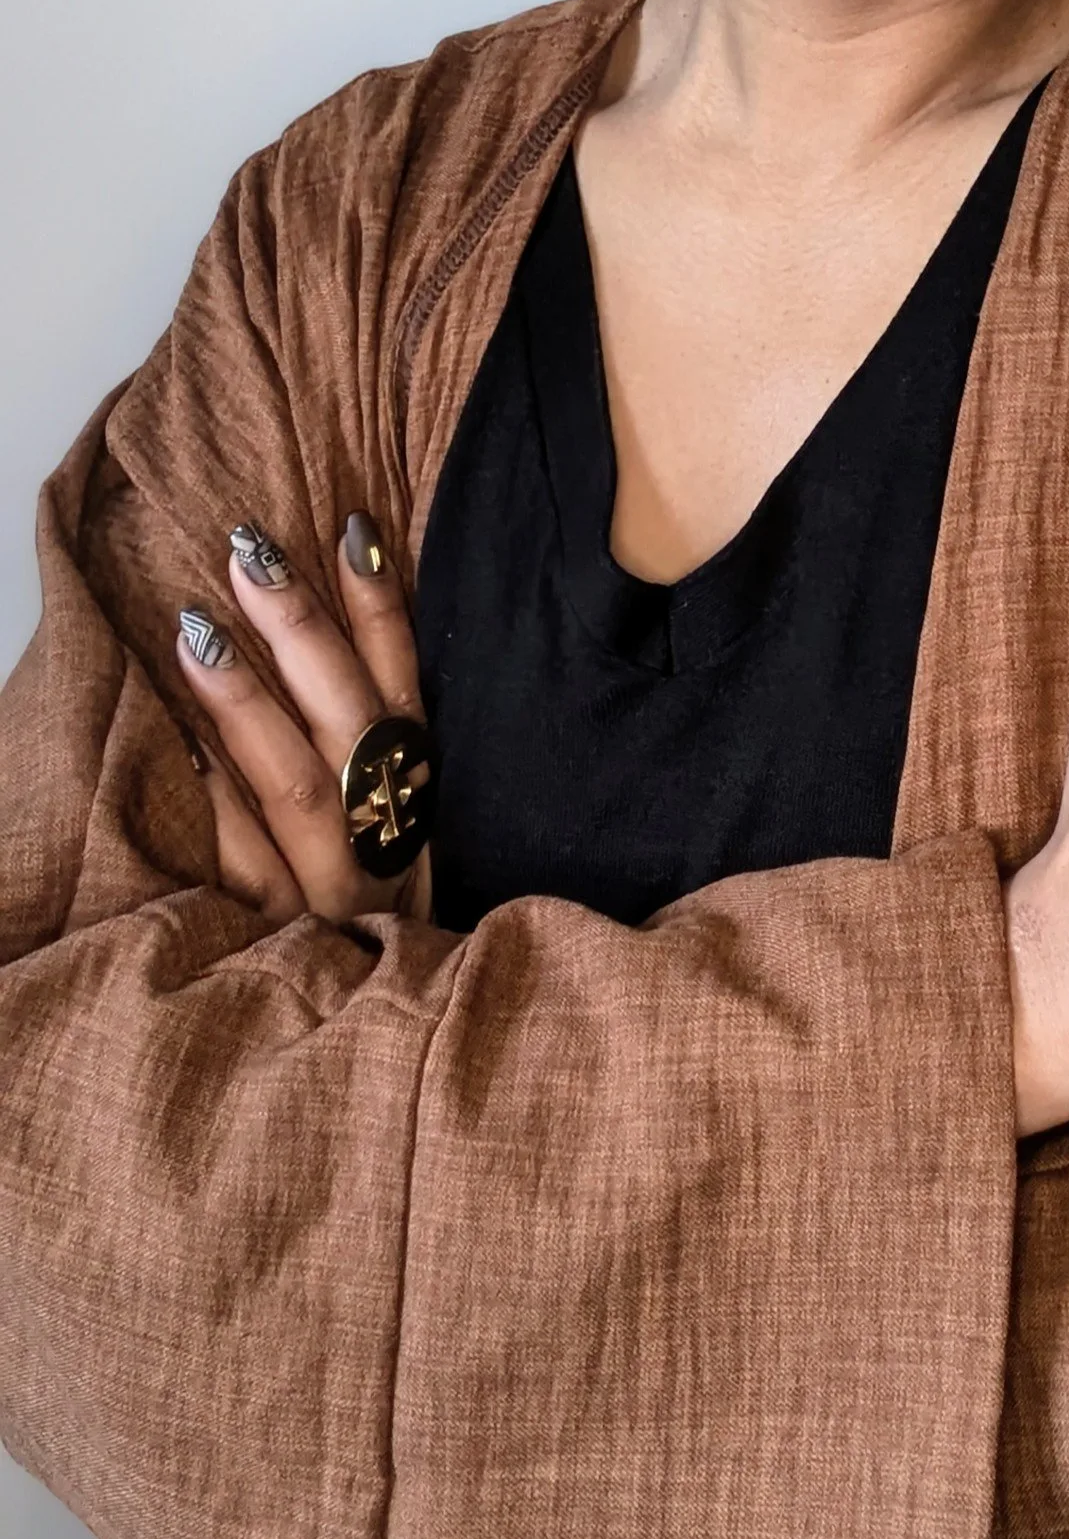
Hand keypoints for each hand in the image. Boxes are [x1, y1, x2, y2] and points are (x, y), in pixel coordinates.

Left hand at [175, 515, 430, 925]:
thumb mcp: (401, 814)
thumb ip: (383, 730)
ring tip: (197, 631)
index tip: (348, 527)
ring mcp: (334, 887)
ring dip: (248, 702)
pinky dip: (217, 809)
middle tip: (247, 555)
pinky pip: (246, 865)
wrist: (390, 1011)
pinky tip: (180, 753)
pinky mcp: (282, 934)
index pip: (405, 684)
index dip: (381, 609)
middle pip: (349, 720)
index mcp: (418, 792)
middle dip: (301, 631)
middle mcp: (385, 834)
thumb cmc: (381, 898)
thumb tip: (348, 591)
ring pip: (298, 784)